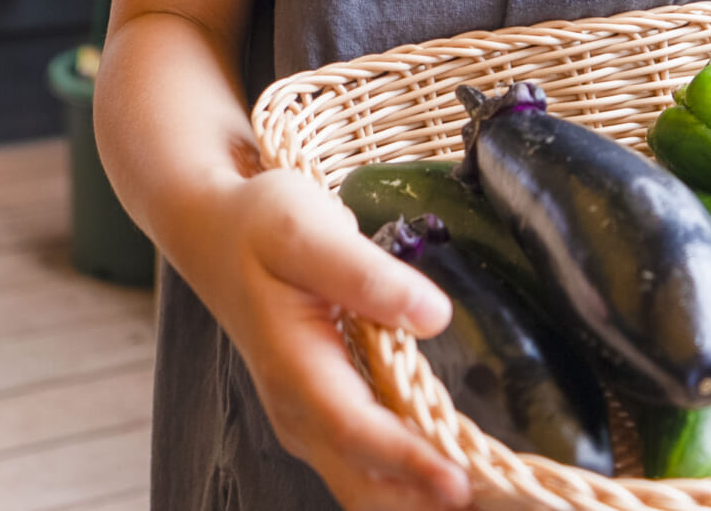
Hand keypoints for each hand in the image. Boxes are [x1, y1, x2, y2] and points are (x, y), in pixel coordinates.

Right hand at [193, 168, 472, 508]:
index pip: (357, 430)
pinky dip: (410, 483)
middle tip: (495, 504)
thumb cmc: (258, 227)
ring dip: (420, 499)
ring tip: (490, 498)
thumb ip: (366, 274)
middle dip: (423, 504)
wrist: (215, 234)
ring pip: (366, 486)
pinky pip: (368, 467)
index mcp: (295, 366)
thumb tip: (432, 315)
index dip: (409, 462)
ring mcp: (309, 419)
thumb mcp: (306, 231)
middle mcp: (299, 409)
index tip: (459, 483)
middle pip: (364, 483)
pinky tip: (456, 474)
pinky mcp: (323, 417)